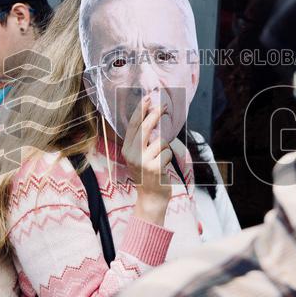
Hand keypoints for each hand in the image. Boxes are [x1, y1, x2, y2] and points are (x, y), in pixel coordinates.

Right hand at [121, 96, 171, 224]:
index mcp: (127, 150)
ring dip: (165, 148)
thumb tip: (151, 117)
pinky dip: (169, 158)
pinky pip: (168, 153)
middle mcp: (132, 154)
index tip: (147, 98)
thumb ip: (141, 141)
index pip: (133, 126)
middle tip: (164, 105)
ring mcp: (142, 161)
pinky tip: (164, 167)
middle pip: (145, 128)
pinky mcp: (154, 168)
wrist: (151, 197)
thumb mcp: (138, 157)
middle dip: (155, 114)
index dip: (140, 111)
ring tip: (161, 159)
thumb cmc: (148, 174)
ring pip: (161, 141)